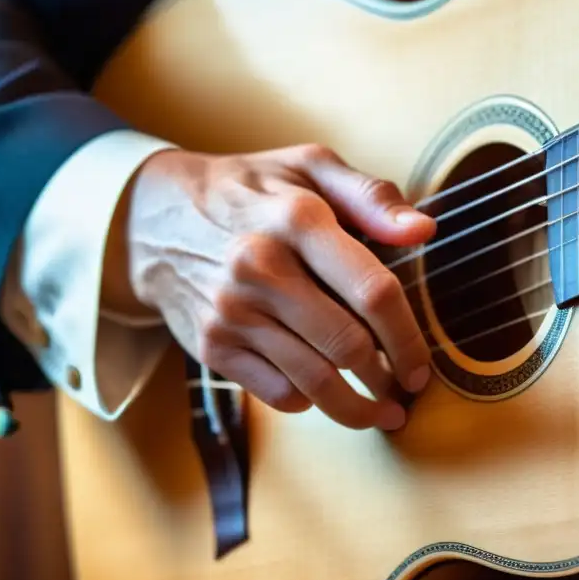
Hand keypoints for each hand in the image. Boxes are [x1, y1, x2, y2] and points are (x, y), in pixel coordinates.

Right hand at [113, 144, 435, 430]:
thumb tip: (423, 230)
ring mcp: (232, 312)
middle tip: (407, 388)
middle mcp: (261, 268)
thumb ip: (372, 196)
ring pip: (315, 381)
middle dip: (389, 376)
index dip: (409, 337)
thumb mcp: (310, 166)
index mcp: (297, 220)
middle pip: (348, 345)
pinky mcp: (212, 347)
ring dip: (358, 407)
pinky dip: (310, 400)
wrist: (155, 217)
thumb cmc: (253, 190)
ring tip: (383, 412)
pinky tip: (325, 390)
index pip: (372, 292)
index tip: (423, 362)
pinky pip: (277, 393)